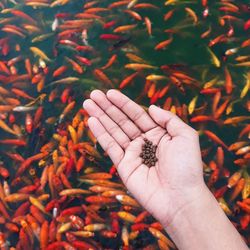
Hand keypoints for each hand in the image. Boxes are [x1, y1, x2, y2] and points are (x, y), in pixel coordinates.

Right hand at [83, 89, 206, 225]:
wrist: (180, 198)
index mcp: (158, 133)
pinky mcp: (124, 166)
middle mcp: (144, 142)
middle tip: (93, 94)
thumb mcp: (185, 136)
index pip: (137, 114)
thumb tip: (150, 107)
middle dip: (107, 107)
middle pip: (122, 120)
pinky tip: (92, 121)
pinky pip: (110, 147)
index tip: (109, 93)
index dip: (123, 103)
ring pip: (113, 131)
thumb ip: (168, 118)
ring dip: (100, 117)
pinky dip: (100, 134)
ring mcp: (132, 154)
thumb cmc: (187, 167)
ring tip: (88, 104)